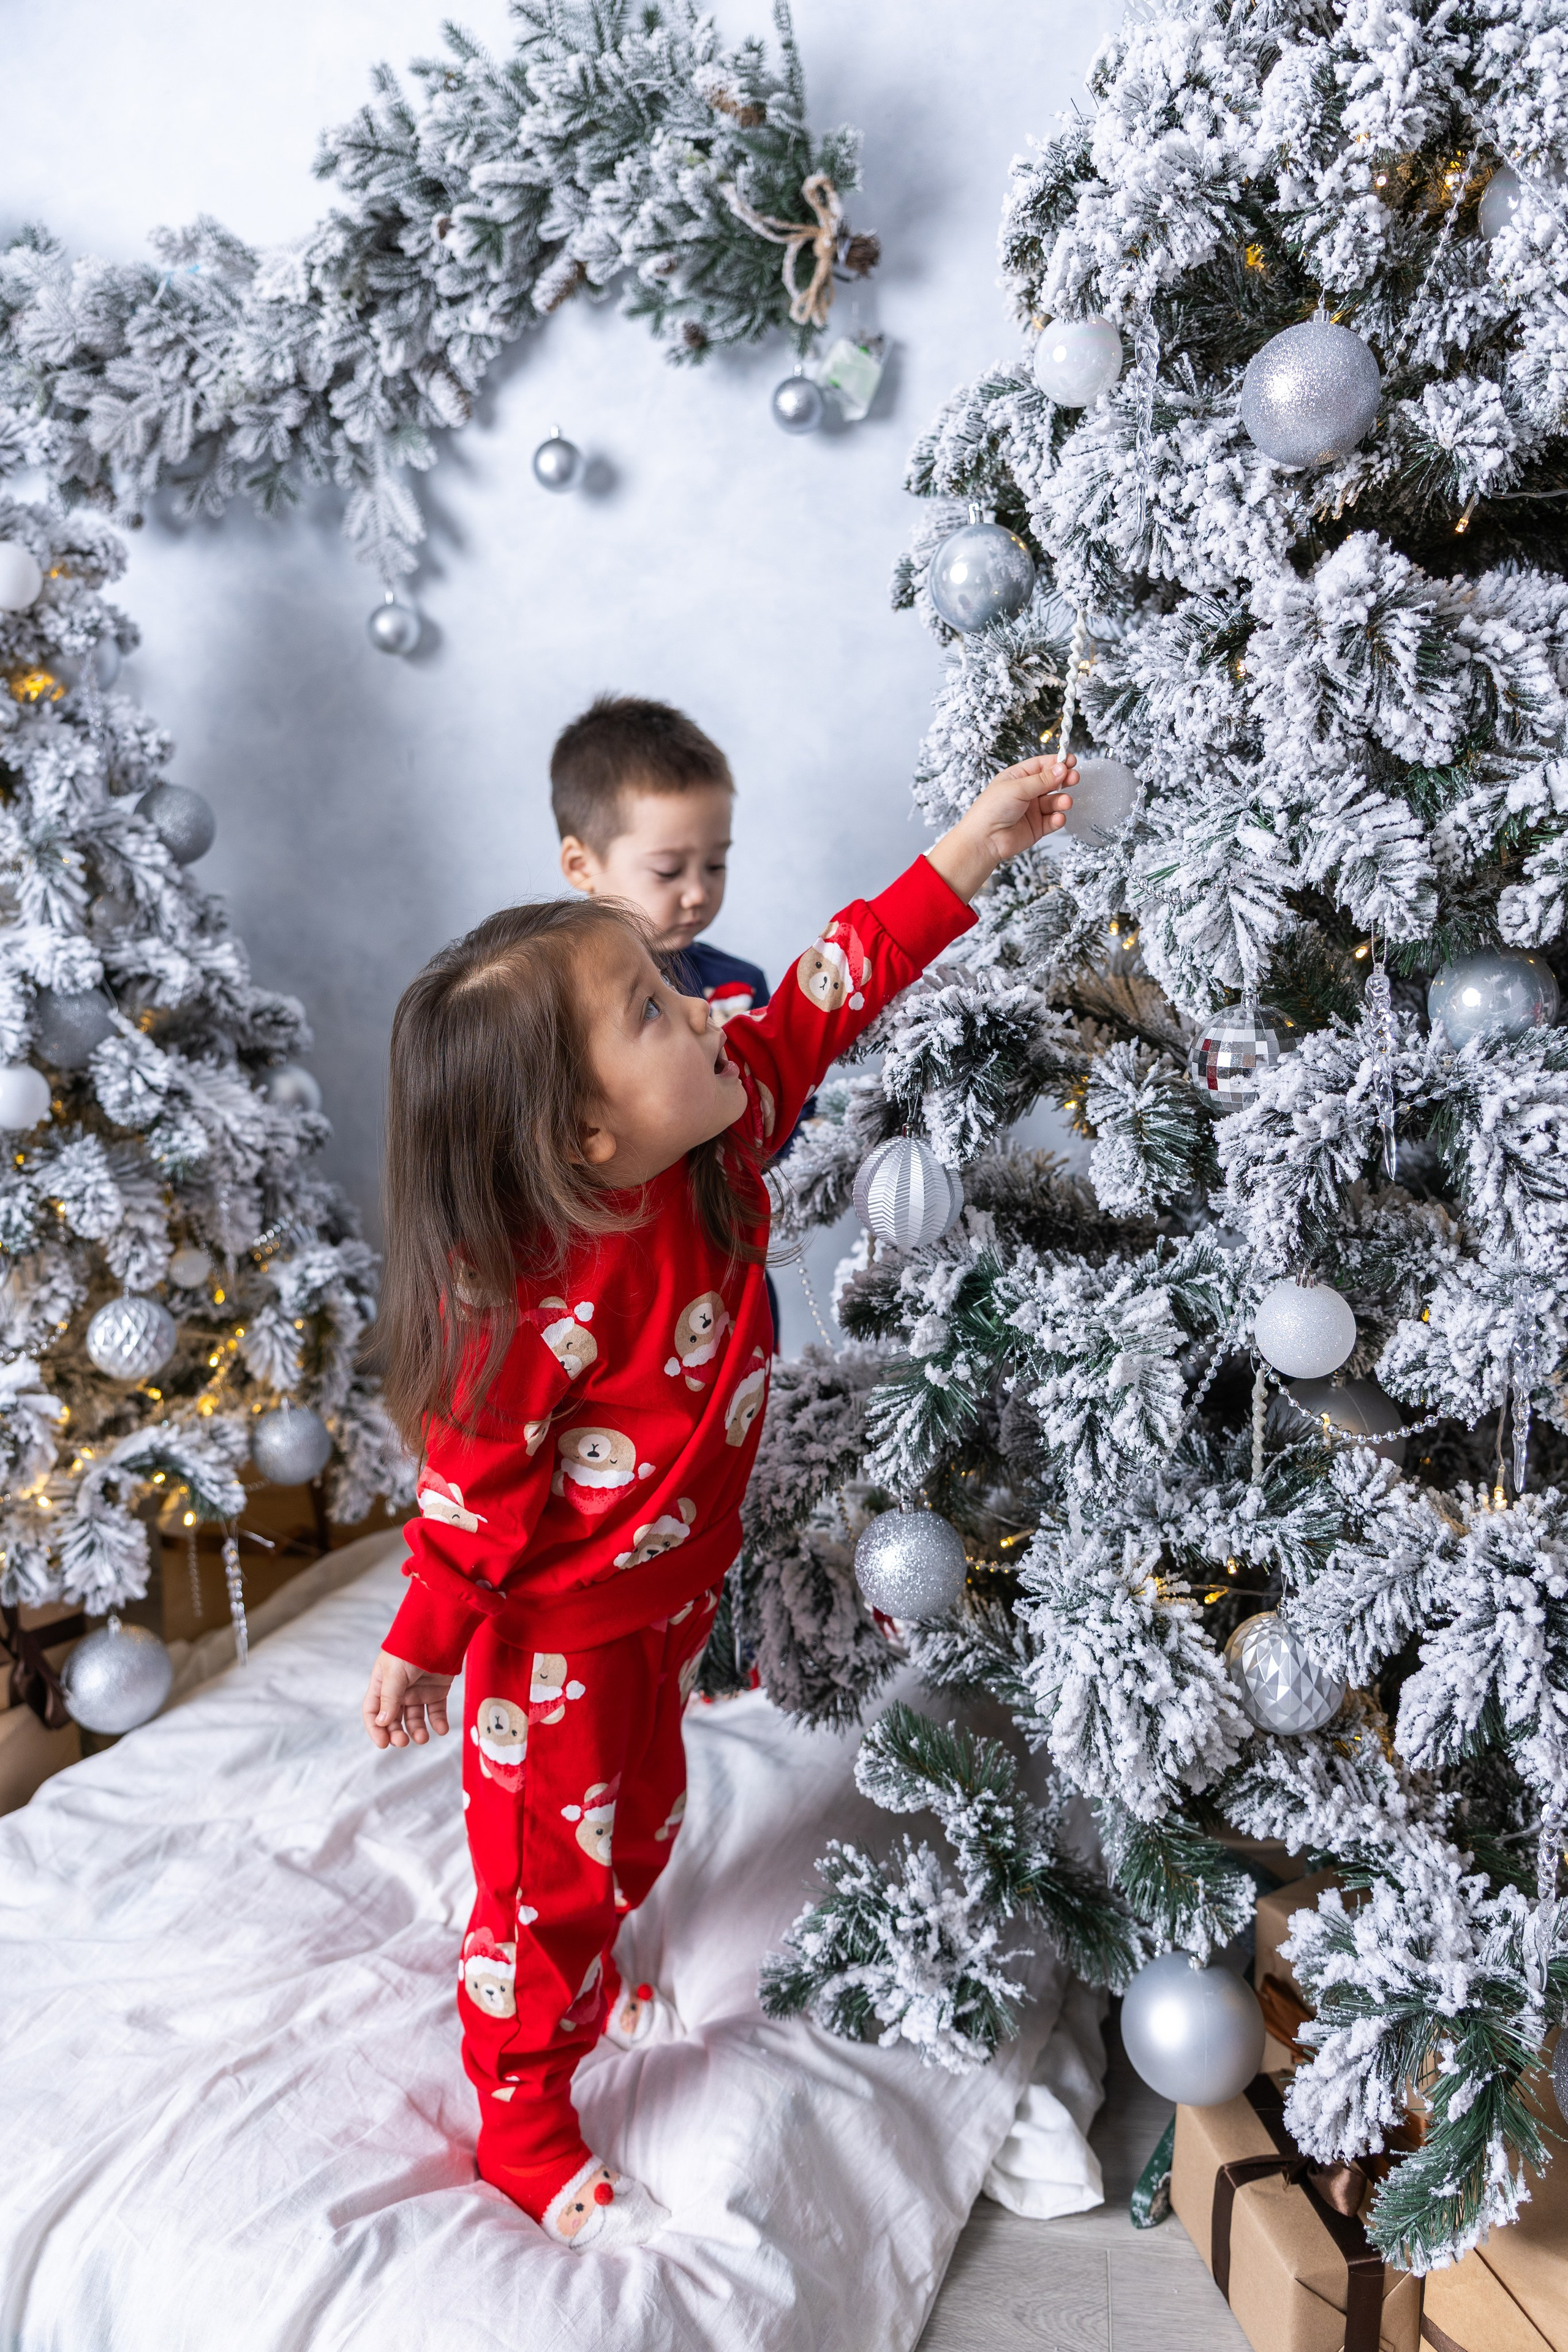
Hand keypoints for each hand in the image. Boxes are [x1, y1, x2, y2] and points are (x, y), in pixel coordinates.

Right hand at [362, 1649, 454, 1748]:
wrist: (439, 1632)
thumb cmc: (411, 1648)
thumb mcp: (394, 1673)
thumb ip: (389, 1698)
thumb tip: (382, 1723)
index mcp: (382, 1684)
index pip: (373, 1712)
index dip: (375, 1729)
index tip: (383, 1743)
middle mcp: (399, 1691)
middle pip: (393, 1719)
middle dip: (396, 1733)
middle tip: (403, 1742)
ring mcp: (418, 1691)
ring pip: (415, 1719)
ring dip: (417, 1731)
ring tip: (423, 1738)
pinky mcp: (437, 1691)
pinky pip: (436, 1712)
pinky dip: (438, 1723)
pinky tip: (441, 1729)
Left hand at [925, 753, 1076, 902]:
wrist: (984, 840)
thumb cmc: (991, 810)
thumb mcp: (1017, 788)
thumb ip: (1041, 780)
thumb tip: (1060, 768)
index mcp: (1018, 778)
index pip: (1041, 765)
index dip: (1056, 763)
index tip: (1071, 760)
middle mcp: (1026, 793)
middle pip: (1051, 782)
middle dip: (1064, 780)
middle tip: (1074, 778)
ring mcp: (1032, 810)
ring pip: (1054, 802)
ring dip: (1062, 801)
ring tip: (1065, 802)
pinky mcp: (1037, 827)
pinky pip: (1053, 820)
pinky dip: (1057, 819)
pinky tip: (1057, 818)